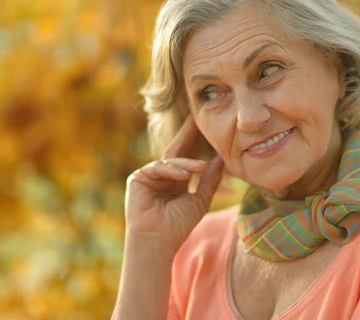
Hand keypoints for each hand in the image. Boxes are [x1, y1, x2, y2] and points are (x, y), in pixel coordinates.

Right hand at [125, 115, 223, 254]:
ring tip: (202, 166)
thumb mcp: (200, 199)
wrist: (159, 242)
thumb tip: (221, 159)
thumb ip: (210, 179)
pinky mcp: (138, 178)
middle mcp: (161, 175)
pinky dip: (173, 170)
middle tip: (198, 117)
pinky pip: (159, 168)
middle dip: (188, 134)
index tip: (207, 126)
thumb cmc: (179, 226)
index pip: (187, 156)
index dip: (196, 141)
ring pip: (171, 161)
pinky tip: (185, 175)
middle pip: (177, 150)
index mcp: (175, 180)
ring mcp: (148, 175)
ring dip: (187, 163)